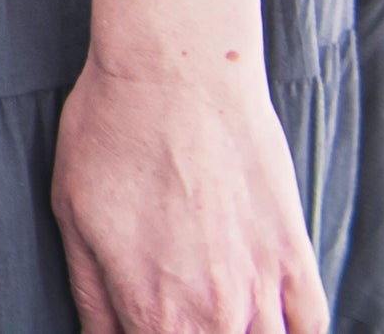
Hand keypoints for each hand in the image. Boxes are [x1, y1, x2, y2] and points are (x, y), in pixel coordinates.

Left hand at [51, 56, 324, 332]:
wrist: (175, 75)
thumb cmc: (111, 136)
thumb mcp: (73, 219)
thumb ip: (94, 298)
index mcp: (153, 313)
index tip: (137, 319)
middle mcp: (215, 314)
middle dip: (185, 333)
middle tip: (170, 306)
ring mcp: (263, 288)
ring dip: (237, 333)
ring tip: (210, 308)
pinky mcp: (295, 257)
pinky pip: (310, 326)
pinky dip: (290, 331)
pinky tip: (263, 315)